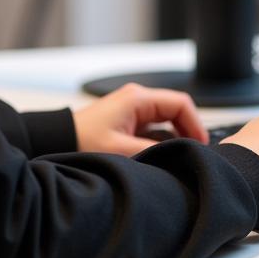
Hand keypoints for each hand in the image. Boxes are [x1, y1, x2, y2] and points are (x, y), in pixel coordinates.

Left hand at [73, 82, 207, 155]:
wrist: (57, 140)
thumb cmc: (82, 141)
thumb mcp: (121, 150)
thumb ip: (152, 152)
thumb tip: (178, 155)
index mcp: (138, 99)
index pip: (180, 103)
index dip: (195, 124)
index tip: (201, 146)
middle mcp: (137, 99)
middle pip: (176, 110)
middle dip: (187, 132)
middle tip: (192, 155)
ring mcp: (132, 109)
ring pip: (166, 120)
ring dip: (174, 137)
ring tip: (177, 158)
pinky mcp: (127, 120)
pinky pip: (154, 127)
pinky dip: (161, 140)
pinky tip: (160, 157)